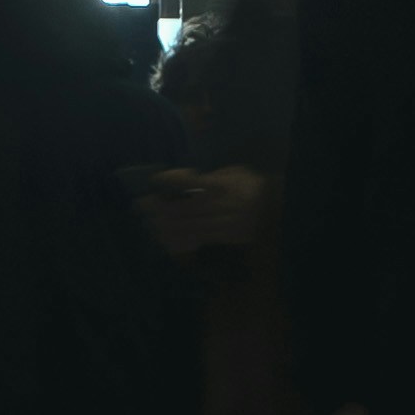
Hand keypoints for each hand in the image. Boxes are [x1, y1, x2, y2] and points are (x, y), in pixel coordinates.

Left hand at [140, 169, 262, 257]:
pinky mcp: (224, 238)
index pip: (195, 182)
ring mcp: (223, 224)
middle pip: (185, 208)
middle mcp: (223, 206)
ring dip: (165, 225)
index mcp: (224, 186)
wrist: (274, 209)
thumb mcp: (234, 172)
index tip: (155, 178)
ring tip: (147, 222)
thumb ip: (211, 177)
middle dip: (160, 207)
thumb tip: (185, 180)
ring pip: (189, 226)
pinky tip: (163, 240)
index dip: (173, 180)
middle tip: (140, 204)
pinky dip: (179, 241)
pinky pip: (198, 241)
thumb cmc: (250, 185)